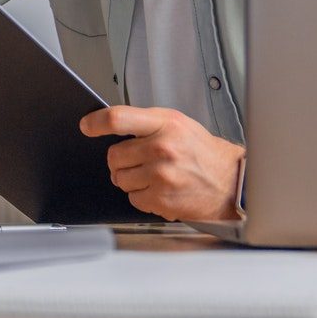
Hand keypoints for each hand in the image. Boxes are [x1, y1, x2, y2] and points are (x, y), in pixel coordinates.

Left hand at [81, 106, 243, 222]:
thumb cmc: (203, 152)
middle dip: (121, 160)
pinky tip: (160, 189)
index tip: (86, 126)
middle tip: (139, 161)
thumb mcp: (178, 124)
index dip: (96, 122)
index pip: (119, 118)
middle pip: (114, 155)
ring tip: (153, 175)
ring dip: (130, 179)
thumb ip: (147, 123)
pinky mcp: (161, 199)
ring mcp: (161, 175)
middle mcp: (162, 148)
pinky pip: (133, 198)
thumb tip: (110, 124)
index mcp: (165, 124)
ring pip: (119, 178)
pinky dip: (142, 196)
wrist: (230, 182)